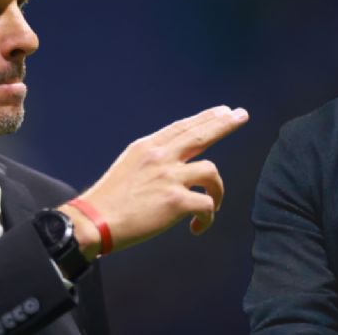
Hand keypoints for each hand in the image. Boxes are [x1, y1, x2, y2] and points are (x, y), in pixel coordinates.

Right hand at [58, 105, 247, 257]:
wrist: (95, 221)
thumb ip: (152, 159)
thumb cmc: (110, 200)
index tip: (223, 110)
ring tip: (214, 203)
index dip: (205, 117)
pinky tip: (196, 226)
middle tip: (241, 115)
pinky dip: (207, 217)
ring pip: (211, 171)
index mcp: (147, 147)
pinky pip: (207, 205)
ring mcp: (169, 177)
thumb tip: (176, 161)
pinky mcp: (175, 201)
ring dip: (218, 189)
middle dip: (225, 124)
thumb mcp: (128, 166)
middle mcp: (160, 156)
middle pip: (201, 134)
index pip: (182, 127)